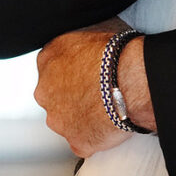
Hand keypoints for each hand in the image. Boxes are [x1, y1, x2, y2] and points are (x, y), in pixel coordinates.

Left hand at [35, 19, 137, 157]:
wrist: (130, 81)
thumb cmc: (115, 55)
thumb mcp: (87, 33)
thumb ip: (72, 47)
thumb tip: (79, 50)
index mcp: (48, 60)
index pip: (50, 68)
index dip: (71, 73)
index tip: (85, 75)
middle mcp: (45, 92)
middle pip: (54, 97)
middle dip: (72, 97)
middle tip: (97, 92)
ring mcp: (59, 119)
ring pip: (66, 121)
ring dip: (82, 117)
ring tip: (106, 109)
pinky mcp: (77, 141)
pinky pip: (83, 141)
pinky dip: (94, 136)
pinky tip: (108, 125)